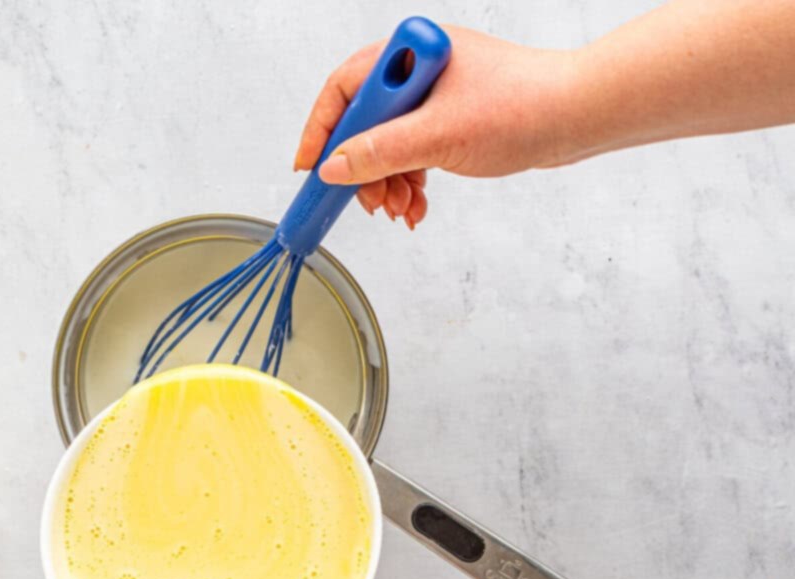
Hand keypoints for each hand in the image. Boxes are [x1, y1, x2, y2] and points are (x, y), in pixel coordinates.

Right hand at [294, 26, 579, 227]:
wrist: (580, 116)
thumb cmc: (524, 107)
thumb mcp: (438, 135)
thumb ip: (379, 153)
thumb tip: (333, 169)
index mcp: (410, 55)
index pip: (344, 90)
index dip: (322, 131)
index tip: (310, 168)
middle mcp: (420, 69)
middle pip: (364, 122)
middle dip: (364, 170)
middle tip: (370, 202)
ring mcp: (437, 94)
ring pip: (389, 143)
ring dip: (389, 182)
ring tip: (402, 210)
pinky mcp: (454, 117)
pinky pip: (414, 150)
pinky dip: (411, 180)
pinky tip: (417, 205)